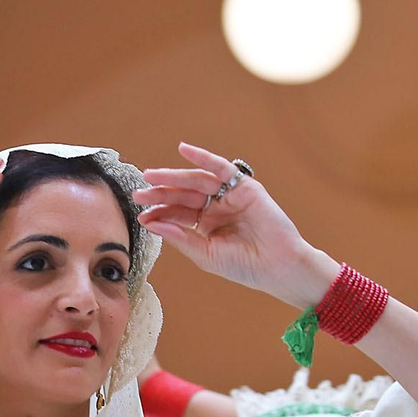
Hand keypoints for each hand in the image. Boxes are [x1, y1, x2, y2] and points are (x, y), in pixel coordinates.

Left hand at [133, 142, 338, 308]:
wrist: (277, 266)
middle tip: (139, 194)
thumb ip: (180, 237)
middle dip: (160, 193)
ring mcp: (229, 196)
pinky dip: (203, 157)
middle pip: (182, 196)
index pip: (177, 215)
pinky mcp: (244, 186)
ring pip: (196, 181)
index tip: (142, 216)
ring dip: (173, 176)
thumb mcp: (205, 254)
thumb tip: (152, 223)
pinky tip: (184, 150)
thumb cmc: (244, 265)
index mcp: (206, 226)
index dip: (159, 214)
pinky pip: (220, 168)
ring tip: (151, 176)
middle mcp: (216, 208)